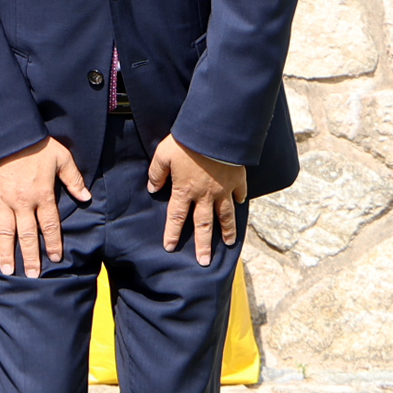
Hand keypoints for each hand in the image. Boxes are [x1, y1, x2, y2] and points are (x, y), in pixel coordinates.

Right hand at [0, 136, 90, 278]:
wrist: (7, 132)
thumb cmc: (36, 143)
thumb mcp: (61, 157)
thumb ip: (73, 179)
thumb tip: (86, 198)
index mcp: (42, 195)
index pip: (49, 225)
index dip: (53, 243)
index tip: (55, 258)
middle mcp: (22, 202)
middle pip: (28, 235)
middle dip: (31, 257)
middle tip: (33, 275)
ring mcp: (2, 199)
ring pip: (5, 232)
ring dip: (6, 253)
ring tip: (8, 271)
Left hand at [146, 137, 248, 266]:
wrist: (215, 131)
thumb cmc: (186, 141)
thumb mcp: (163, 154)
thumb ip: (156, 173)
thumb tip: (152, 188)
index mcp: (185, 191)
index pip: (177, 217)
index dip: (173, 233)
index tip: (171, 247)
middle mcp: (205, 195)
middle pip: (203, 225)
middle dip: (203, 245)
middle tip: (204, 262)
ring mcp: (223, 189)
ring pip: (225, 215)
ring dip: (227, 231)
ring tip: (229, 244)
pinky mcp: (237, 178)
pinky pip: (240, 193)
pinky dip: (240, 199)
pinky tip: (240, 205)